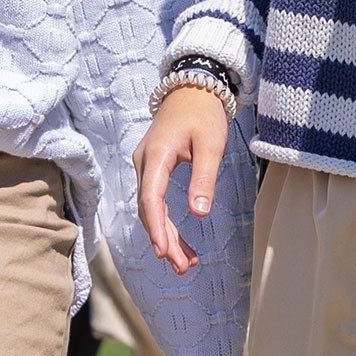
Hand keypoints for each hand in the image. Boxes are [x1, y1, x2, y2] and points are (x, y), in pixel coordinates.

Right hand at [133, 84, 231, 274]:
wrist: (192, 88)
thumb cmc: (203, 114)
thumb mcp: (211, 145)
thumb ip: (204, 179)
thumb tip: (198, 214)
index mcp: (156, 156)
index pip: (151, 198)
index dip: (156, 226)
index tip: (165, 251)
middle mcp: (144, 162)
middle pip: (149, 209)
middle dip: (165, 240)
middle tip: (183, 267)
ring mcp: (146, 166)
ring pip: (152, 208)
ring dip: (166, 235)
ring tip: (186, 263)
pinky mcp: (153, 168)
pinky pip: (156, 200)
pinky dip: (166, 221)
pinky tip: (180, 241)